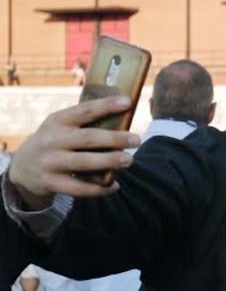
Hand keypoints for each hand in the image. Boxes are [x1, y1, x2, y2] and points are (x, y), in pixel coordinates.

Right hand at [9, 96, 140, 206]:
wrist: (23, 167)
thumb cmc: (55, 143)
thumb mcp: (61, 128)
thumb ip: (84, 124)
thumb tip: (124, 118)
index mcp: (57, 121)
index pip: (84, 110)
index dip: (106, 106)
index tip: (127, 102)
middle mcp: (52, 140)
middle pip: (88, 138)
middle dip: (115, 138)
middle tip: (137, 139)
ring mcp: (51, 162)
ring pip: (84, 162)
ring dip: (110, 161)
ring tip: (130, 160)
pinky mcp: (51, 182)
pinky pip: (80, 188)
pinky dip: (100, 189)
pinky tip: (115, 186)